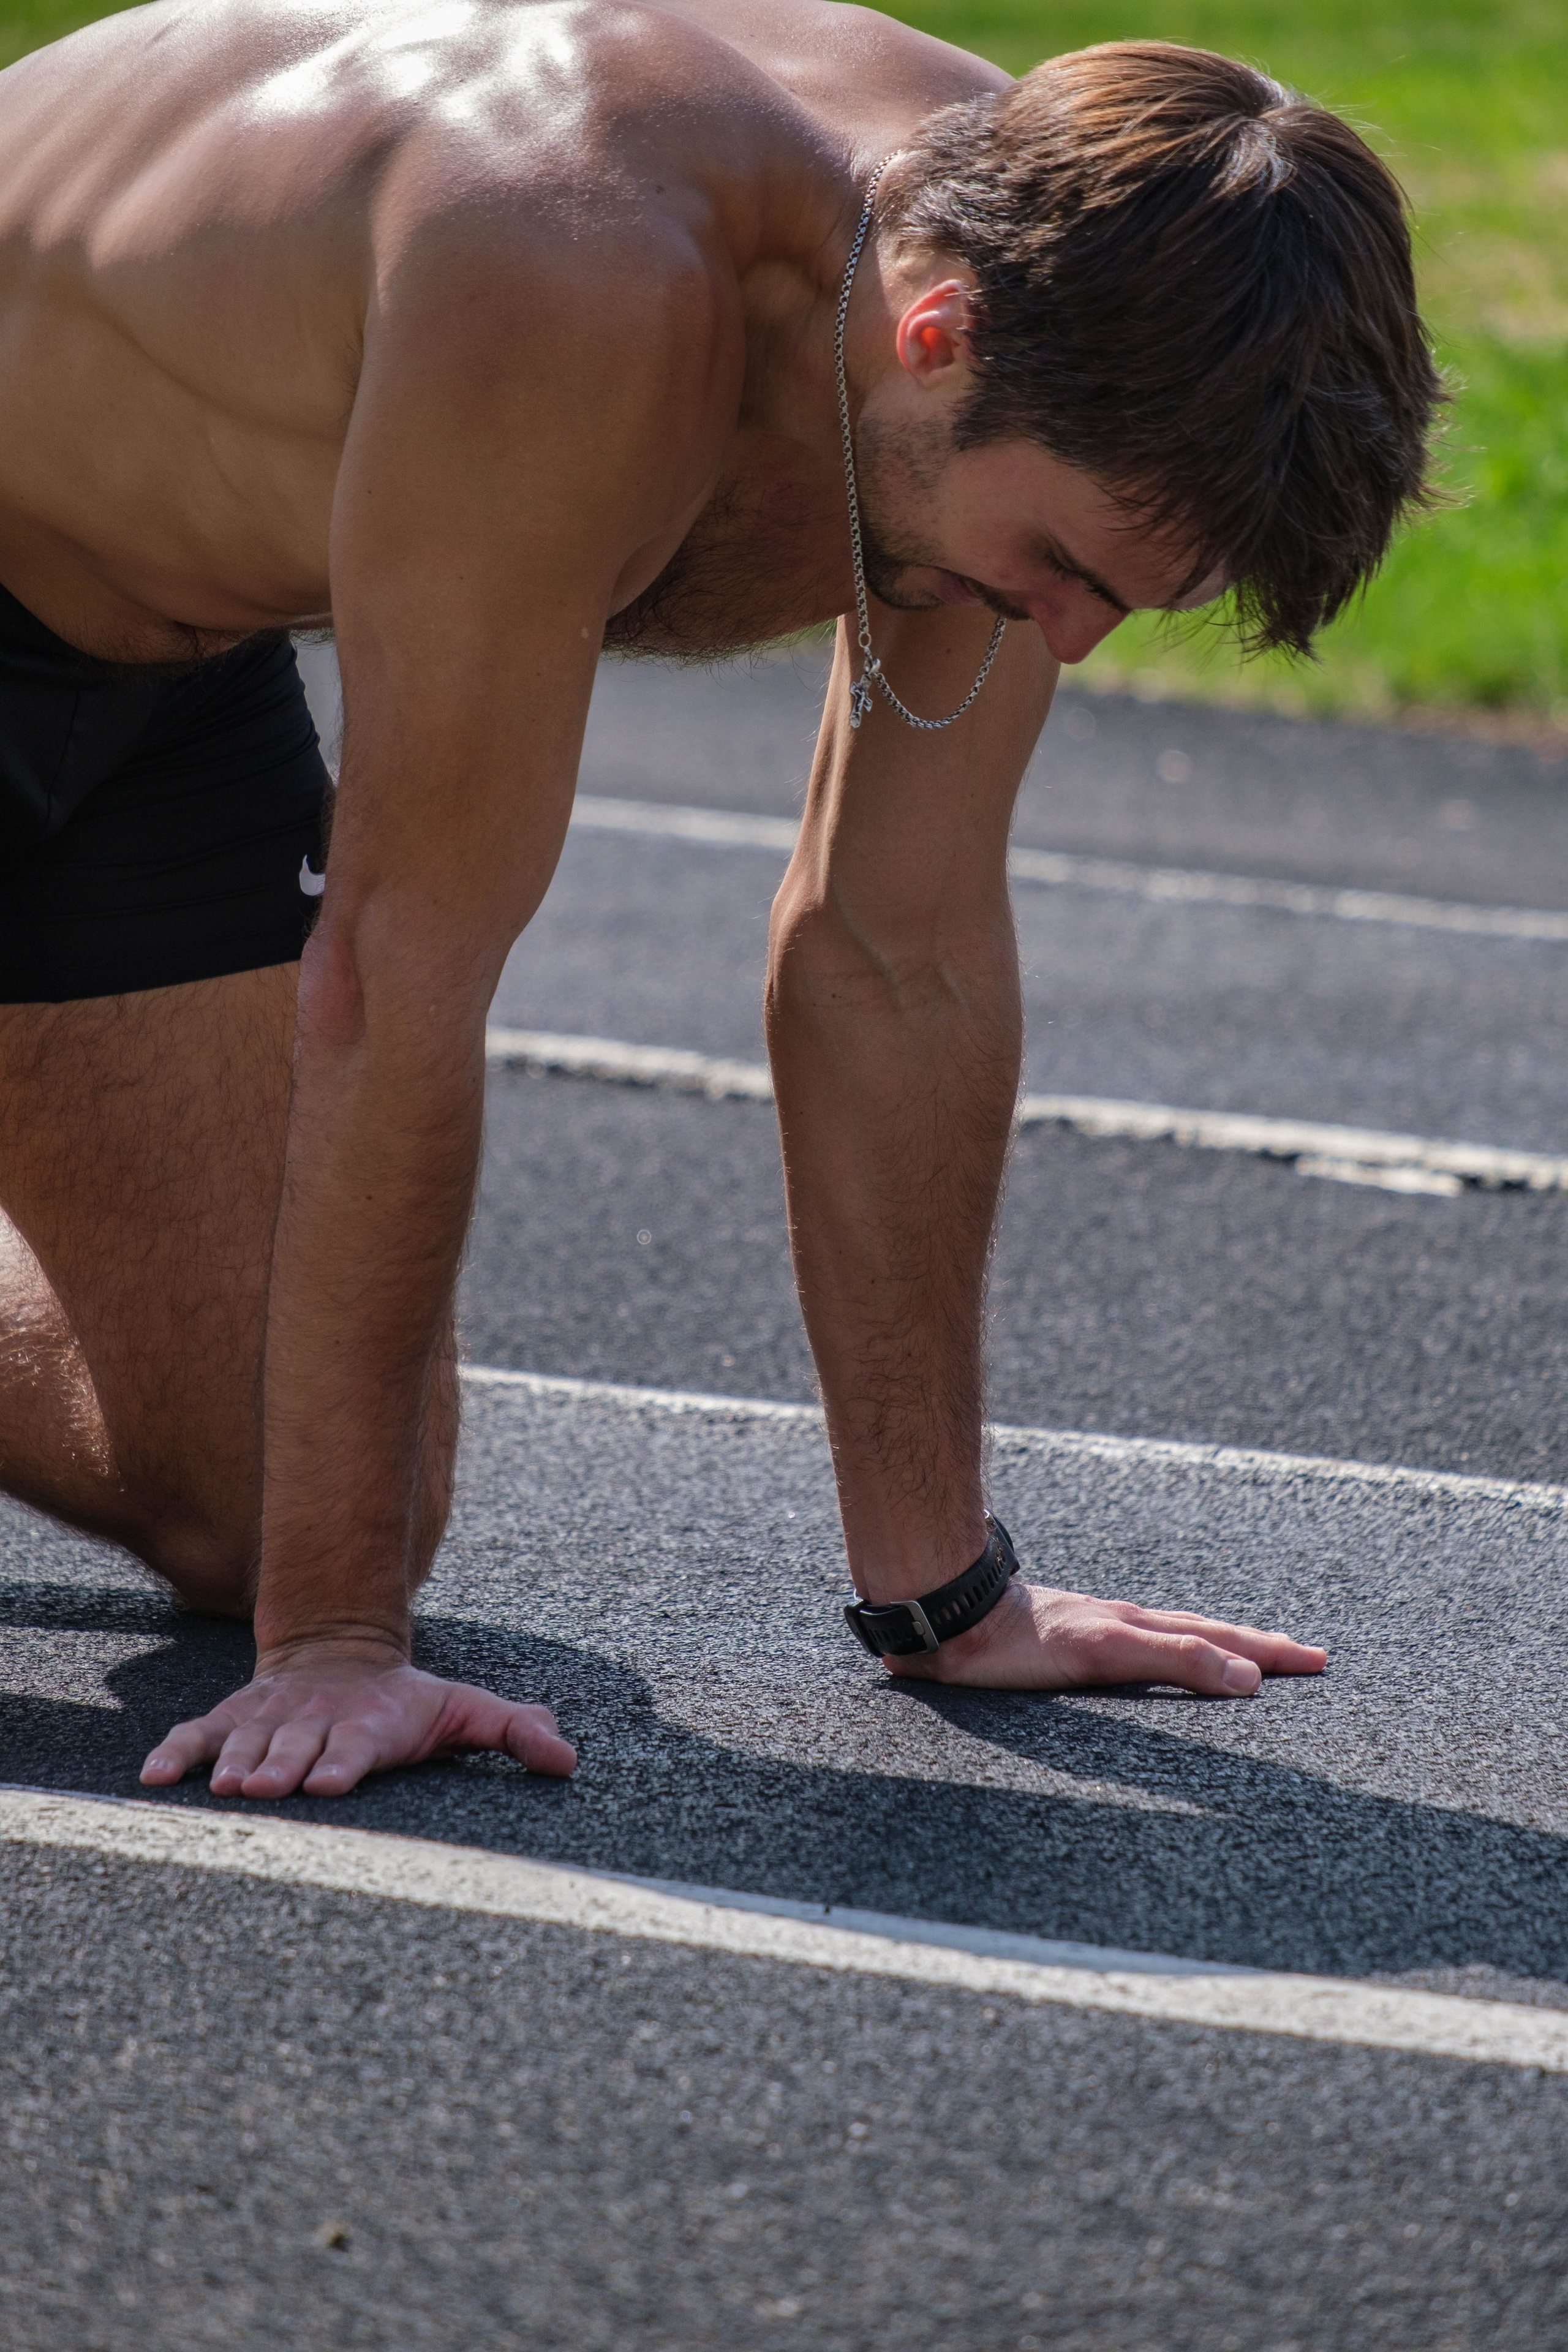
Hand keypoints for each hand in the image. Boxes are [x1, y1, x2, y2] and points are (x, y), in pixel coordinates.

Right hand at [140, 1639, 576, 1797]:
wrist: (338, 1655)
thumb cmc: (405, 1702)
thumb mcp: (464, 1708)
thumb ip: (511, 1731)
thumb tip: (568, 1758)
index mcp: (369, 1724)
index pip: (356, 1744)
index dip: (343, 1760)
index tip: (330, 1780)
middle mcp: (315, 1723)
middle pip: (296, 1747)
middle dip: (281, 1768)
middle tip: (264, 1790)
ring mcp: (269, 1723)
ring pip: (245, 1744)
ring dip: (231, 1766)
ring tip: (221, 1788)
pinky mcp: (231, 1723)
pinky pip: (196, 1736)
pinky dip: (174, 1753)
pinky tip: (150, 1778)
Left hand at [885, 1580, 1325, 1692]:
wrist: (951, 1618)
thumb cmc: (1020, 1641)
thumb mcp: (1105, 1652)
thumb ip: (1172, 1661)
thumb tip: (1246, 1678)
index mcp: (1139, 1628)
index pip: (1220, 1641)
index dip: (1267, 1653)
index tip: (1317, 1660)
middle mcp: (1124, 1625)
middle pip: (1203, 1634)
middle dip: (1257, 1647)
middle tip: (1306, 1655)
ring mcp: (1096, 1631)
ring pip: (1171, 1638)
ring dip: (1216, 1648)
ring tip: (1248, 1656)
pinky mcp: (1066, 1645)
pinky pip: (1136, 1650)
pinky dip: (1167, 1655)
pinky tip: (1155, 1662)